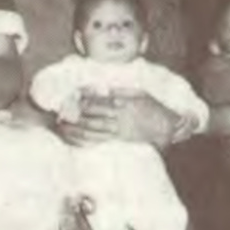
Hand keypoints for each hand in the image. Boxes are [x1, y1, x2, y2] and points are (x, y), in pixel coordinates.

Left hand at [56, 90, 178, 147]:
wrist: (167, 128)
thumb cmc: (154, 108)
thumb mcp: (140, 93)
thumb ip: (121, 91)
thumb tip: (104, 88)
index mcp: (125, 104)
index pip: (100, 101)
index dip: (85, 99)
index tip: (73, 97)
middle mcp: (120, 118)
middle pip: (93, 116)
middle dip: (76, 115)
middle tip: (61, 114)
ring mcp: (119, 131)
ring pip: (93, 130)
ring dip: (76, 129)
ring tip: (62, 127)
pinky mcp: (119, 140)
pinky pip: (99, 141)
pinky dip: (85, 140)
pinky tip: (75, 139)